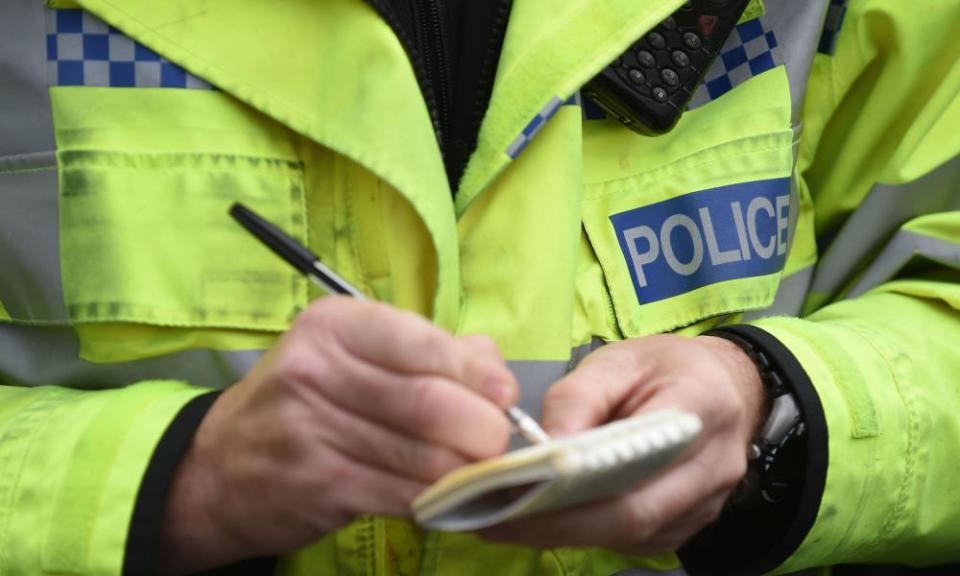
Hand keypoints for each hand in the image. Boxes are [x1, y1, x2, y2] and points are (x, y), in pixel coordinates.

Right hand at [156, 297, 517, 573]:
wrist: (218, 470)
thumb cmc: (302, 403)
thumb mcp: (350, 357)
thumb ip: (427, 351)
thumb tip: (494, 369)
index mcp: (333, 326)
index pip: (424, 342)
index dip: (477, 373)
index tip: (502, 393)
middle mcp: (316, 370)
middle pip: (431, 403)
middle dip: (482, 428)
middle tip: (495, 440)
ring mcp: (311, 431)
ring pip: (423, 456)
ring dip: (466, 469)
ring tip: (475, 469)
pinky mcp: (318, 486)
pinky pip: (404, 494)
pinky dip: (437, 499)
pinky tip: (443, 494)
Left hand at [480, 334, 763, 554]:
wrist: (726, 386)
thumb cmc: (666, 367)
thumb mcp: (618, 360)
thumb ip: (576, 398)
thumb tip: (540, 448)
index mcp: (699, 407)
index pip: (636, 462)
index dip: (574, 488)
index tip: (515, 489)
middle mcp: (712, 465)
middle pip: (632, 515)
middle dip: (557, 523)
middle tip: (494, 517)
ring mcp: (707, 503)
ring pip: (631, 535)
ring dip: (566, 532)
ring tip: (507, 516)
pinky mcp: (690, 524)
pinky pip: (636, 539)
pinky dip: (588, 532)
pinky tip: (548, 517)